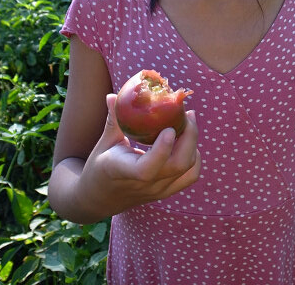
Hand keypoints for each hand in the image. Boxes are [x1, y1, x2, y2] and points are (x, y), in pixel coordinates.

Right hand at [75, 94, 200, 218]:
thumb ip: (113, 120)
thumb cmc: (99, 166)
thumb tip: (113, 96)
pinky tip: (187, 140)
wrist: (100, 198)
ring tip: (188, 122)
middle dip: (189, 137)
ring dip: (193, 143)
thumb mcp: (104, 143)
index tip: (170, 128)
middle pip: (178, 166)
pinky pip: (191, 176)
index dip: (163, 149)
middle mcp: (145, 185)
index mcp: (123, 172)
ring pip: (188, 170)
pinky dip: (195, 157)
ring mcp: (158, 191)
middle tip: (187, 113)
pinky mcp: (167, 192)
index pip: (147, 169)